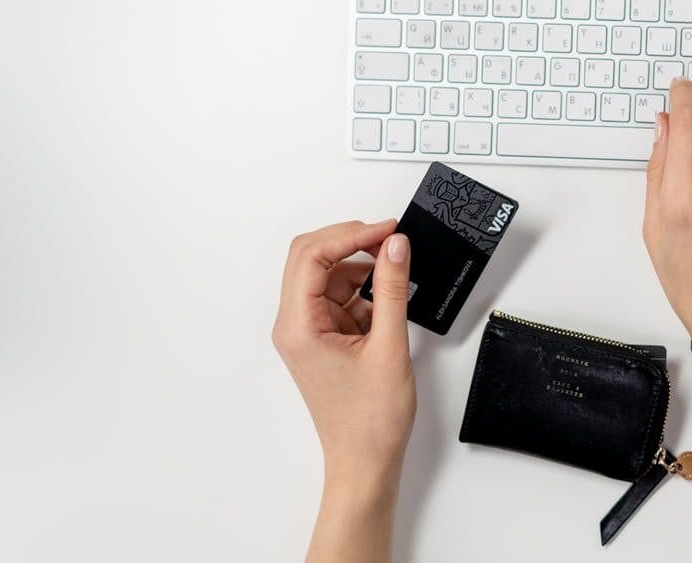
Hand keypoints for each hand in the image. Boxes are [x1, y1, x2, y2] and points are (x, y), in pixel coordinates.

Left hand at [272, 220, 415, 483]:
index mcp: (298, 326)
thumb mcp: (389, 346)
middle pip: (312, 258)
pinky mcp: (324, 337)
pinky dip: (365, 290)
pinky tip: (389, 299)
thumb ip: (392, 289)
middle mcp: (294, 324)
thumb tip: (396, 246)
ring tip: (397, 272)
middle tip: (390, 238)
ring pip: (328, 275)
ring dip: (361, 267)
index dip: (351, 234)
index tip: (388, 230)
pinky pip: (340, 297)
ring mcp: (308, 330)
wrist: (365, 461)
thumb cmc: (370, 420)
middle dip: (351, 242)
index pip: (312, 256)